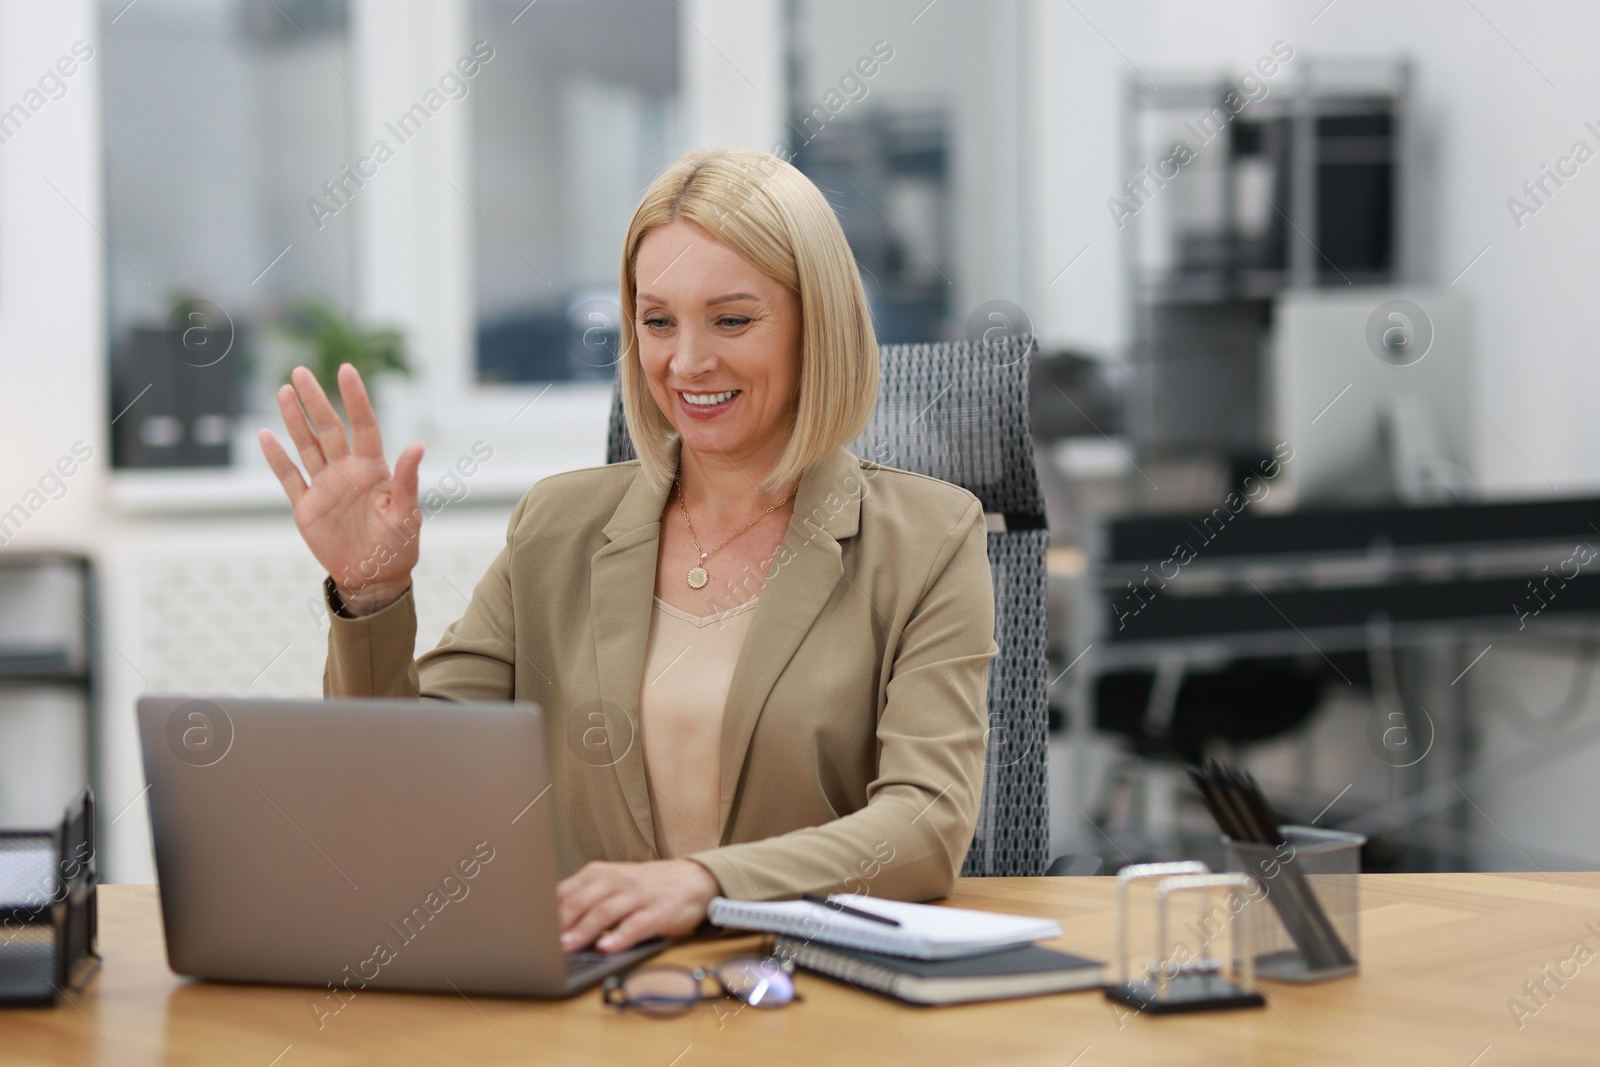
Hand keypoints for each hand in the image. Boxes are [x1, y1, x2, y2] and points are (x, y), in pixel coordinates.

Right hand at [259, 364, 423, 613]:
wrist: (375, 577)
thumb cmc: (399, 544)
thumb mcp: (407, 512)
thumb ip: (407, 478)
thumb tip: (417, 445)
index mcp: (373, 469)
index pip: (364, 425)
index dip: (355, 398)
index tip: (346, 370)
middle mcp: (347, 471)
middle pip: (329, 429)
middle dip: (316, 401)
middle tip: (301, 371)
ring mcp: (325, 487)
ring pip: (307, 446)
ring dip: (295, 421)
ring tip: (284, 391)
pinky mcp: (306, 507)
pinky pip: (289, 478)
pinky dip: (278, 459)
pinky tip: (267, 436)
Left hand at [556, 859, 720, 953]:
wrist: (692, 880)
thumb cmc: (643, 887)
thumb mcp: (611, 885)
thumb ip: (583, 898)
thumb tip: (545, 922)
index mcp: (599, 874)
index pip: (566, 891)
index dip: (546, 912)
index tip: (529, 930)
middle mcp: (616, 880)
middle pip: (582, 900)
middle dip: (560, 922)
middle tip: (542, 942)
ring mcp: (638, 896)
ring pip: (605, 912)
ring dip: (584, 930)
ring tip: (567, 946)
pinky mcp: (658, 912)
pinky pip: (636, 925)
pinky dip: (620, 936)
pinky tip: (607, 947)